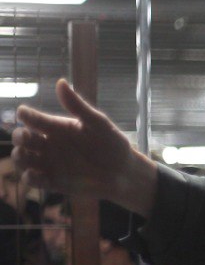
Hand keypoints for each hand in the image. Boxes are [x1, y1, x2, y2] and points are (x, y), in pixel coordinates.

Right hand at [14, 79, 158, 216]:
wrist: (125, 173)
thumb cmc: (113, 145)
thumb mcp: (98, 124)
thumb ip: (78, 106)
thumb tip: (61, 82)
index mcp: (57, 127)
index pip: (32, 118)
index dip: (25, 114)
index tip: (24, 113)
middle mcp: (49, 144)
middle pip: (23, 139)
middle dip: (19, 136)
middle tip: (25, 136)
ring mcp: (50, 163)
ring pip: (24, 159)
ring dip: (20, 157)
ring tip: (24, 154)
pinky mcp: (54, 182)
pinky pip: (34, 180)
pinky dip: (30, 178)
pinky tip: (33, 175)